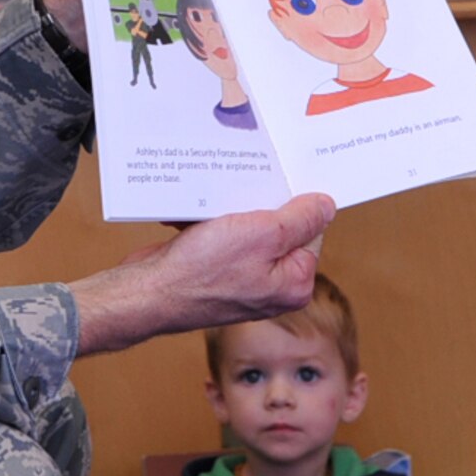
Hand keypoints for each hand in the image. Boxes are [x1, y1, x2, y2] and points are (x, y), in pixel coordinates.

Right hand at [70, 192, 333, 355]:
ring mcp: (242, 281)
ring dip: (231, 211)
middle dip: (258, 205)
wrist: (149, 293)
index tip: (277, 183)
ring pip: (247, 229)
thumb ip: (299, 219)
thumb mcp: (263, 235)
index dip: (293, 205)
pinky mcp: (216, 274)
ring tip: (214, 206)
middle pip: (278, 229)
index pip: (310, 231)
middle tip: (244, 188)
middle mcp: (272, 287)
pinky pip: (222, 238)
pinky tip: (196, 218)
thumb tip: (327, 206)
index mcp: (293, 283)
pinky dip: (210, 223)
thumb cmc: (203, 270)